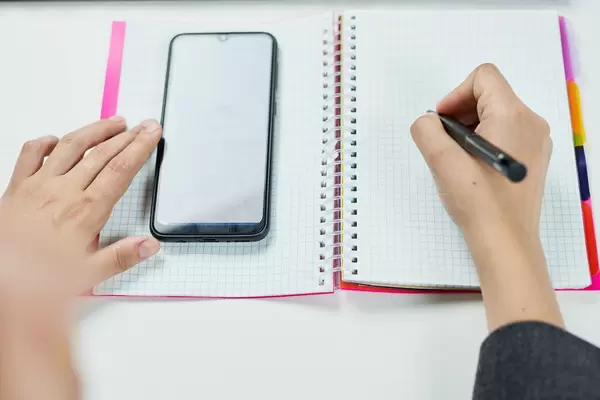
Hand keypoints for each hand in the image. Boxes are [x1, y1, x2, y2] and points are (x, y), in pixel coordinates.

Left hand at [0, 117, 161, 399]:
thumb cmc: (37, 278)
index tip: (152, 134)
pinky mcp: (17, 186)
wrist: (0, 279)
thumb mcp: (87, 276)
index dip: (139, 148)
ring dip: (96, 130)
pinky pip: (31, 153)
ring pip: (72, 146)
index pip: (120, 170)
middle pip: (102, 154)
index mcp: (85, 212)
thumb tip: (150, 244)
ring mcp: (39, 185)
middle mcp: (64, 192)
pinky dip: (47, 141)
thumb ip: (121, 257)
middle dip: (127, 136)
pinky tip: (59, 139)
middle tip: (143, 126)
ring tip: (115, 123)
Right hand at [410, 64, 562, 330]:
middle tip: (444, 141)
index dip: (455, 94)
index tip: (442, 123)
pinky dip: (484, 141)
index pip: (484, 77)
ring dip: (470, 128)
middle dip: (461, 112)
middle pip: (491, 95)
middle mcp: (531, 123)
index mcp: (513, 115)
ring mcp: (536, 142)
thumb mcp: (442, 161)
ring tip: (456, 158)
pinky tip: (471, 169)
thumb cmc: (478, 201)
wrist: (505, 241)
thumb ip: (427, 130)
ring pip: (497, 115)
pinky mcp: (533, 160)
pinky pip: (506, 134)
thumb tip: (428, 123)